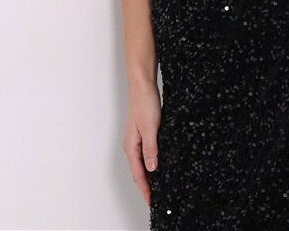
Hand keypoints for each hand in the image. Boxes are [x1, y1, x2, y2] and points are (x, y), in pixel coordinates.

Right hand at [122, 81, 160, 206]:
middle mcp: (131, 145)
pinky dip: (150, 163)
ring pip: (142, 163)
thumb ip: (151, 149)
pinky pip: (145, 154)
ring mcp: (136, 139)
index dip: (145, 190)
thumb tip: (151, 169)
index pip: (138, 174)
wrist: (143, 85)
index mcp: (131, 147)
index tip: (151, 202)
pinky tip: (157, 165)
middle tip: (155, 199)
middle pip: (138, 172)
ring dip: (148, 176)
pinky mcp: (142, 133)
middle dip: (145, 187)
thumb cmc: (144, 103)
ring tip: (157, 187)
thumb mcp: (151, 128)